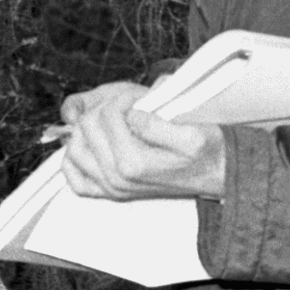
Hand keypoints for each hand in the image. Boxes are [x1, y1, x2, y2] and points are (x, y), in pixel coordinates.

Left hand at [59, 83, 225, 202]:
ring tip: (113, 120)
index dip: (125, 97)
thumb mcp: (191, 133)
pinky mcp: (110, 192)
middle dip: (106, 108)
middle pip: (86, 126)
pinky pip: (76, 180)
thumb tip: (131, 116)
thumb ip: (156, 125)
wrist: (216, 174)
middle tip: (129, 106)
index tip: (141, 98)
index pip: (107, 114)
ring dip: (89, 128)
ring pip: (73, 148)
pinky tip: (93, 145)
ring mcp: (111, 188)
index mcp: (133, 163)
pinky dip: (76, 161)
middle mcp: (117, 179)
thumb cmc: (206, 151)